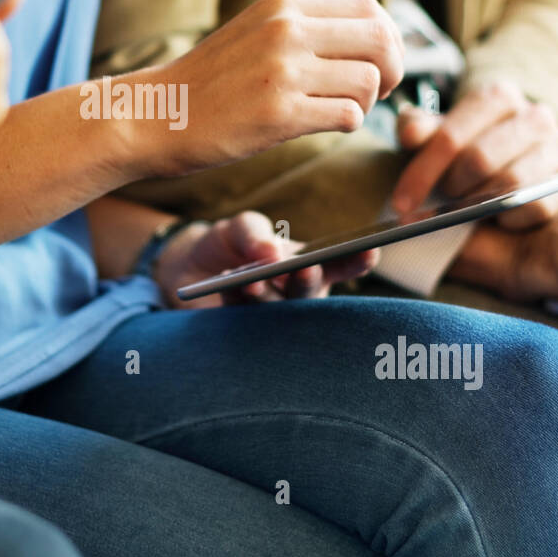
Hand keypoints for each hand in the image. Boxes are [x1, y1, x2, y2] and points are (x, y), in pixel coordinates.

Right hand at [131, 0, 405, 179]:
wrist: (155, 114)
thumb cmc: (207, 82)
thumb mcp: (253, 32)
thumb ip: (302, 27)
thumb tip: (370, 37)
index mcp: (282, 6)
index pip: (369, 8)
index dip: (388, 37)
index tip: (378, 61)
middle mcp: (286, 31)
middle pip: (380, 40)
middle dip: (392, 70)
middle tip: (376, 90)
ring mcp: (283, 71)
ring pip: (369, 81)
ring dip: (365, 102)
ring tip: (338, 110)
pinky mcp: (279, 114)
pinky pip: (348, 115)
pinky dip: (346, 124)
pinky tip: (321, 124)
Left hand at [154, 211, 377, 308]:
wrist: (185, 267)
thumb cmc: (229, 244)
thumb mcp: (242, 226)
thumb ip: (256, 233)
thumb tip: (272, 252)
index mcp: (310, 267)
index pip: (339, 265)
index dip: (357, 260)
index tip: (371, 250)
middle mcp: (296, 296)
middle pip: (310, 292)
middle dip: (308, 281)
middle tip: (305, 269)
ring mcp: (270, 316)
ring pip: (277, 309)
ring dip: (265, 293)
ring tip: (251, 280)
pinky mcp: (240, 330)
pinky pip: (242, 316)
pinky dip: (235, 299)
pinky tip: (227, 283)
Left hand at [393, 81, 557, 228]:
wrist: (526, 161)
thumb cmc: (473, 147)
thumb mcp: (442, 134)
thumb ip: (420, 129)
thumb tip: (410, 133)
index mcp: (498, 97)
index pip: (450, 136)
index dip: (422, 172)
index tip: (401, 202)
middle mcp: (535, 116)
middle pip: (479, 160)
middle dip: (451, 189)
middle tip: (435, 206)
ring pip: (511, 184)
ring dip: (479, 205)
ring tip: (463, 211)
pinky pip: (536, 207)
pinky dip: (510, 219)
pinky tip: (496, 219)